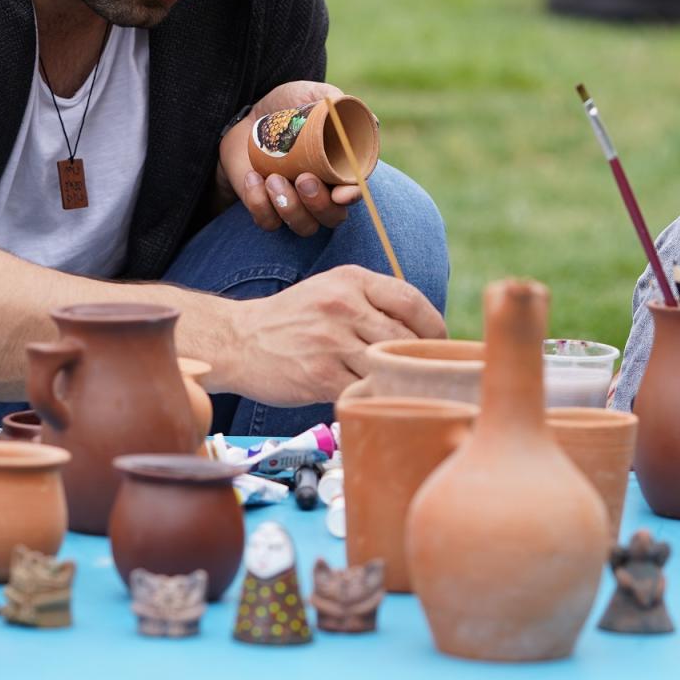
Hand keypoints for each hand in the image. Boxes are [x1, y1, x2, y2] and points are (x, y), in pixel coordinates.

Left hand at [218, 80, 360, 235]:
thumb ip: (338, 102)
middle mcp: (321, 192)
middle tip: (304, 178)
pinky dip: (260, 205)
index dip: (352, 196)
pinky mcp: (266, 207)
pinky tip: (253, 177)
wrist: (249, 112)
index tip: (341, 192)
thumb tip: (372, 121)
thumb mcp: (312, 95)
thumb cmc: (288, 104)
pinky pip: (267, 222)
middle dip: (319, 204)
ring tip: (273, 178)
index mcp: (339, 168)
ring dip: (290, 208)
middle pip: (332, 218)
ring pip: (303, 226)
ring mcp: (294, 203)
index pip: (355, 191)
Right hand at [221, 265, 446, 404]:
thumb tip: (427, 330)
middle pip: (405, 338)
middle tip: (426, 374)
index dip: (435, 327)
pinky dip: (373, 398)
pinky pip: (363, 391)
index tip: (440, 346)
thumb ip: (374, 302)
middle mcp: (343, 306)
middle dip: (421, 360)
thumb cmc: (294, 318)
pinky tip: (374, 400)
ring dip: (399, 382)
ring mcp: (331, 341)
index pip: (412, 300)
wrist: (238, 340)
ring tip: (404, 390)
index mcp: (352, 280)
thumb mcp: (332, 290)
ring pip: (387, 367)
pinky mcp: (319, 375)